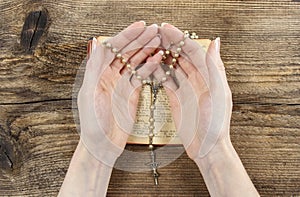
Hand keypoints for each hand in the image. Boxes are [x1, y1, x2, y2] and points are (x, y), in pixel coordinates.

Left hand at [78, 22, 162, 166]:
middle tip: (154, 31)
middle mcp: (109, 76)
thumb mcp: (90, 96)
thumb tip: (98, 47)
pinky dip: (150, 67)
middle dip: (139, 40)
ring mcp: (121, 83)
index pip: (112, 48)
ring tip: (159, 41)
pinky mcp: (131, 93)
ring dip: (147, 50)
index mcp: (97, 74)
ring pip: (135, 61)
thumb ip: (94, 71)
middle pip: (125, 52)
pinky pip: (142, 76)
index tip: (139, 28)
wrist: (103, 145)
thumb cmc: (93, 125)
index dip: (125, 36)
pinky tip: (158, 59)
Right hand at [158, 24, 231, 159]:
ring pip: (173, 66)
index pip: (193, 50)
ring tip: (150, 47)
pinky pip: (166, 81)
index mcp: (210, 76)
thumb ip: (215, 68)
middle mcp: (198, 79)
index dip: (179, 38)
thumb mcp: (217, 94)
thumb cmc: (216, 125)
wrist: (207, 149)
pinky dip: (159, 73)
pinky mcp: (177, 99)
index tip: (165, 29)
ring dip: (162, 56)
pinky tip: (151, 67)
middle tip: (154, 34)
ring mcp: (186, 88)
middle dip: (168, 43)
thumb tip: (215, 43)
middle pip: (181, 55)